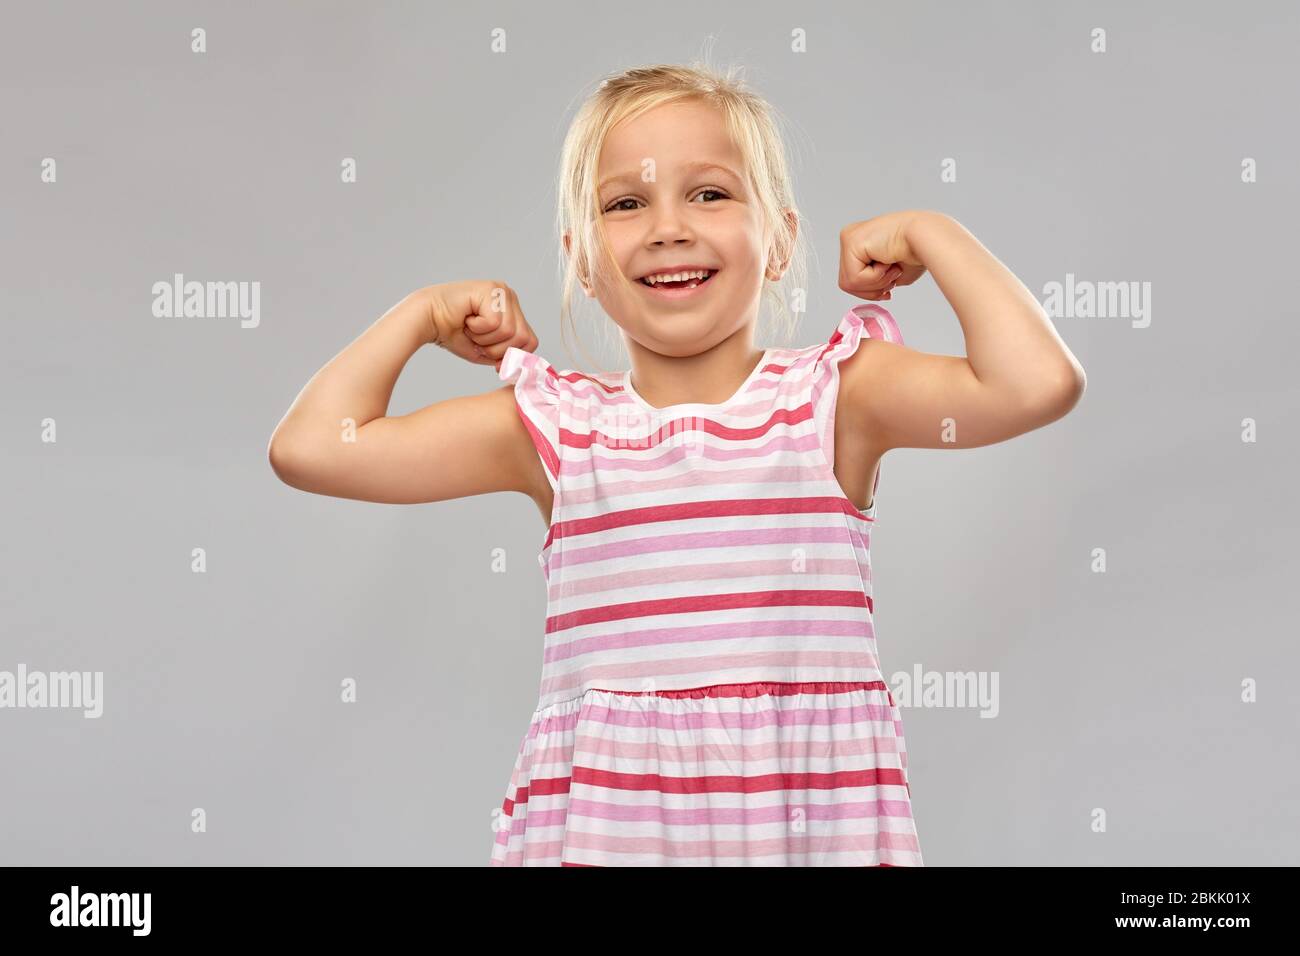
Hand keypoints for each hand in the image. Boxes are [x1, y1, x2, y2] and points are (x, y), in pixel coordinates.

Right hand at [419, 279, 539, 370]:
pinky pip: (495, 323)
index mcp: (512, 310)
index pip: (530, 341)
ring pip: (510, 331)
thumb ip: (507, 355)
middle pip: (523, 338)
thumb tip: (521, 363)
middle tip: (475, 338)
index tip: (488, 353)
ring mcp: (502, 291)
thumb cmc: (453, 334)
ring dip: (485, 339)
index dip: (511, 355)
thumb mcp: (487, 350)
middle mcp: (510, 297)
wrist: (426, 319)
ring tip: (470, 328)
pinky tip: (466, 319)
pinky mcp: (491, 290)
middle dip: (497, 349)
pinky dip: (477, 328)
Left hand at [838, 211, 930, 301]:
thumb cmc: (916, 251)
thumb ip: (876, 281)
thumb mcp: (891, 273)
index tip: (890, 288)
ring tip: (891, 266)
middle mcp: (850, 237)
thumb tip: (872, 292)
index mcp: (859, 242)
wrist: (925, 237)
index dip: (870, 290)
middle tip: (892, 274)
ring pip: (849, 283)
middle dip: (872, 289)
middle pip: (847, 283)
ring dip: (875, 283)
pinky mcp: (850, 241)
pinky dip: (874, 277)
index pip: (851, 278)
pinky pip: (853, 277)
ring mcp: (848, 237)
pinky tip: (887, 261)